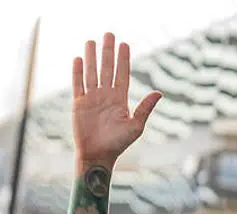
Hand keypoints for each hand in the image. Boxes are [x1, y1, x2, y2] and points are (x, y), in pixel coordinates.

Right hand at [72, 33, 161, 166]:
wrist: (97, 156)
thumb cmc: (117, 145)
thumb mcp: (135, 127)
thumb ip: (144, 108)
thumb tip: (159, 92)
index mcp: (120, 99)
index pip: (122, 74)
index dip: (123, 59)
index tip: (125, 44)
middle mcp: (106, 96)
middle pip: (107, 68)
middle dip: (107, 51)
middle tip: (108, 34)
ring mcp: (92, 99)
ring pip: (91, 72)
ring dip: (91, 57)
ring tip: (91, 41)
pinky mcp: (79, 104)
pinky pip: (78, 84)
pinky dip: (77, 72)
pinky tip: (78, 59)